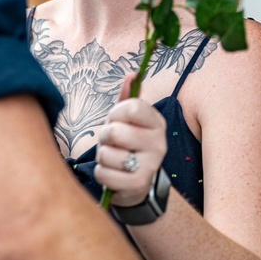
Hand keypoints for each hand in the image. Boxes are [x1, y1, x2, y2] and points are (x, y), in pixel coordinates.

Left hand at [94, 72, 167, 207]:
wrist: (135, 181)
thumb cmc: (128, 144)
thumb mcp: (127, 120)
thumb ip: (128, 97)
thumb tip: (132, 75)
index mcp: (157, 122)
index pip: (133, 107)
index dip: (116, 113)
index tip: (116, 120)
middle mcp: (159, 143)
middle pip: (115, 132)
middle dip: (104, 137)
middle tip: (111, 142)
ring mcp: (150, 165)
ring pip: (107, 154)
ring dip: (102, 156)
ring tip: (112, 158)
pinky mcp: (138, 185)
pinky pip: (103, 174)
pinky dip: (101, 173)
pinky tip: (112, 173)